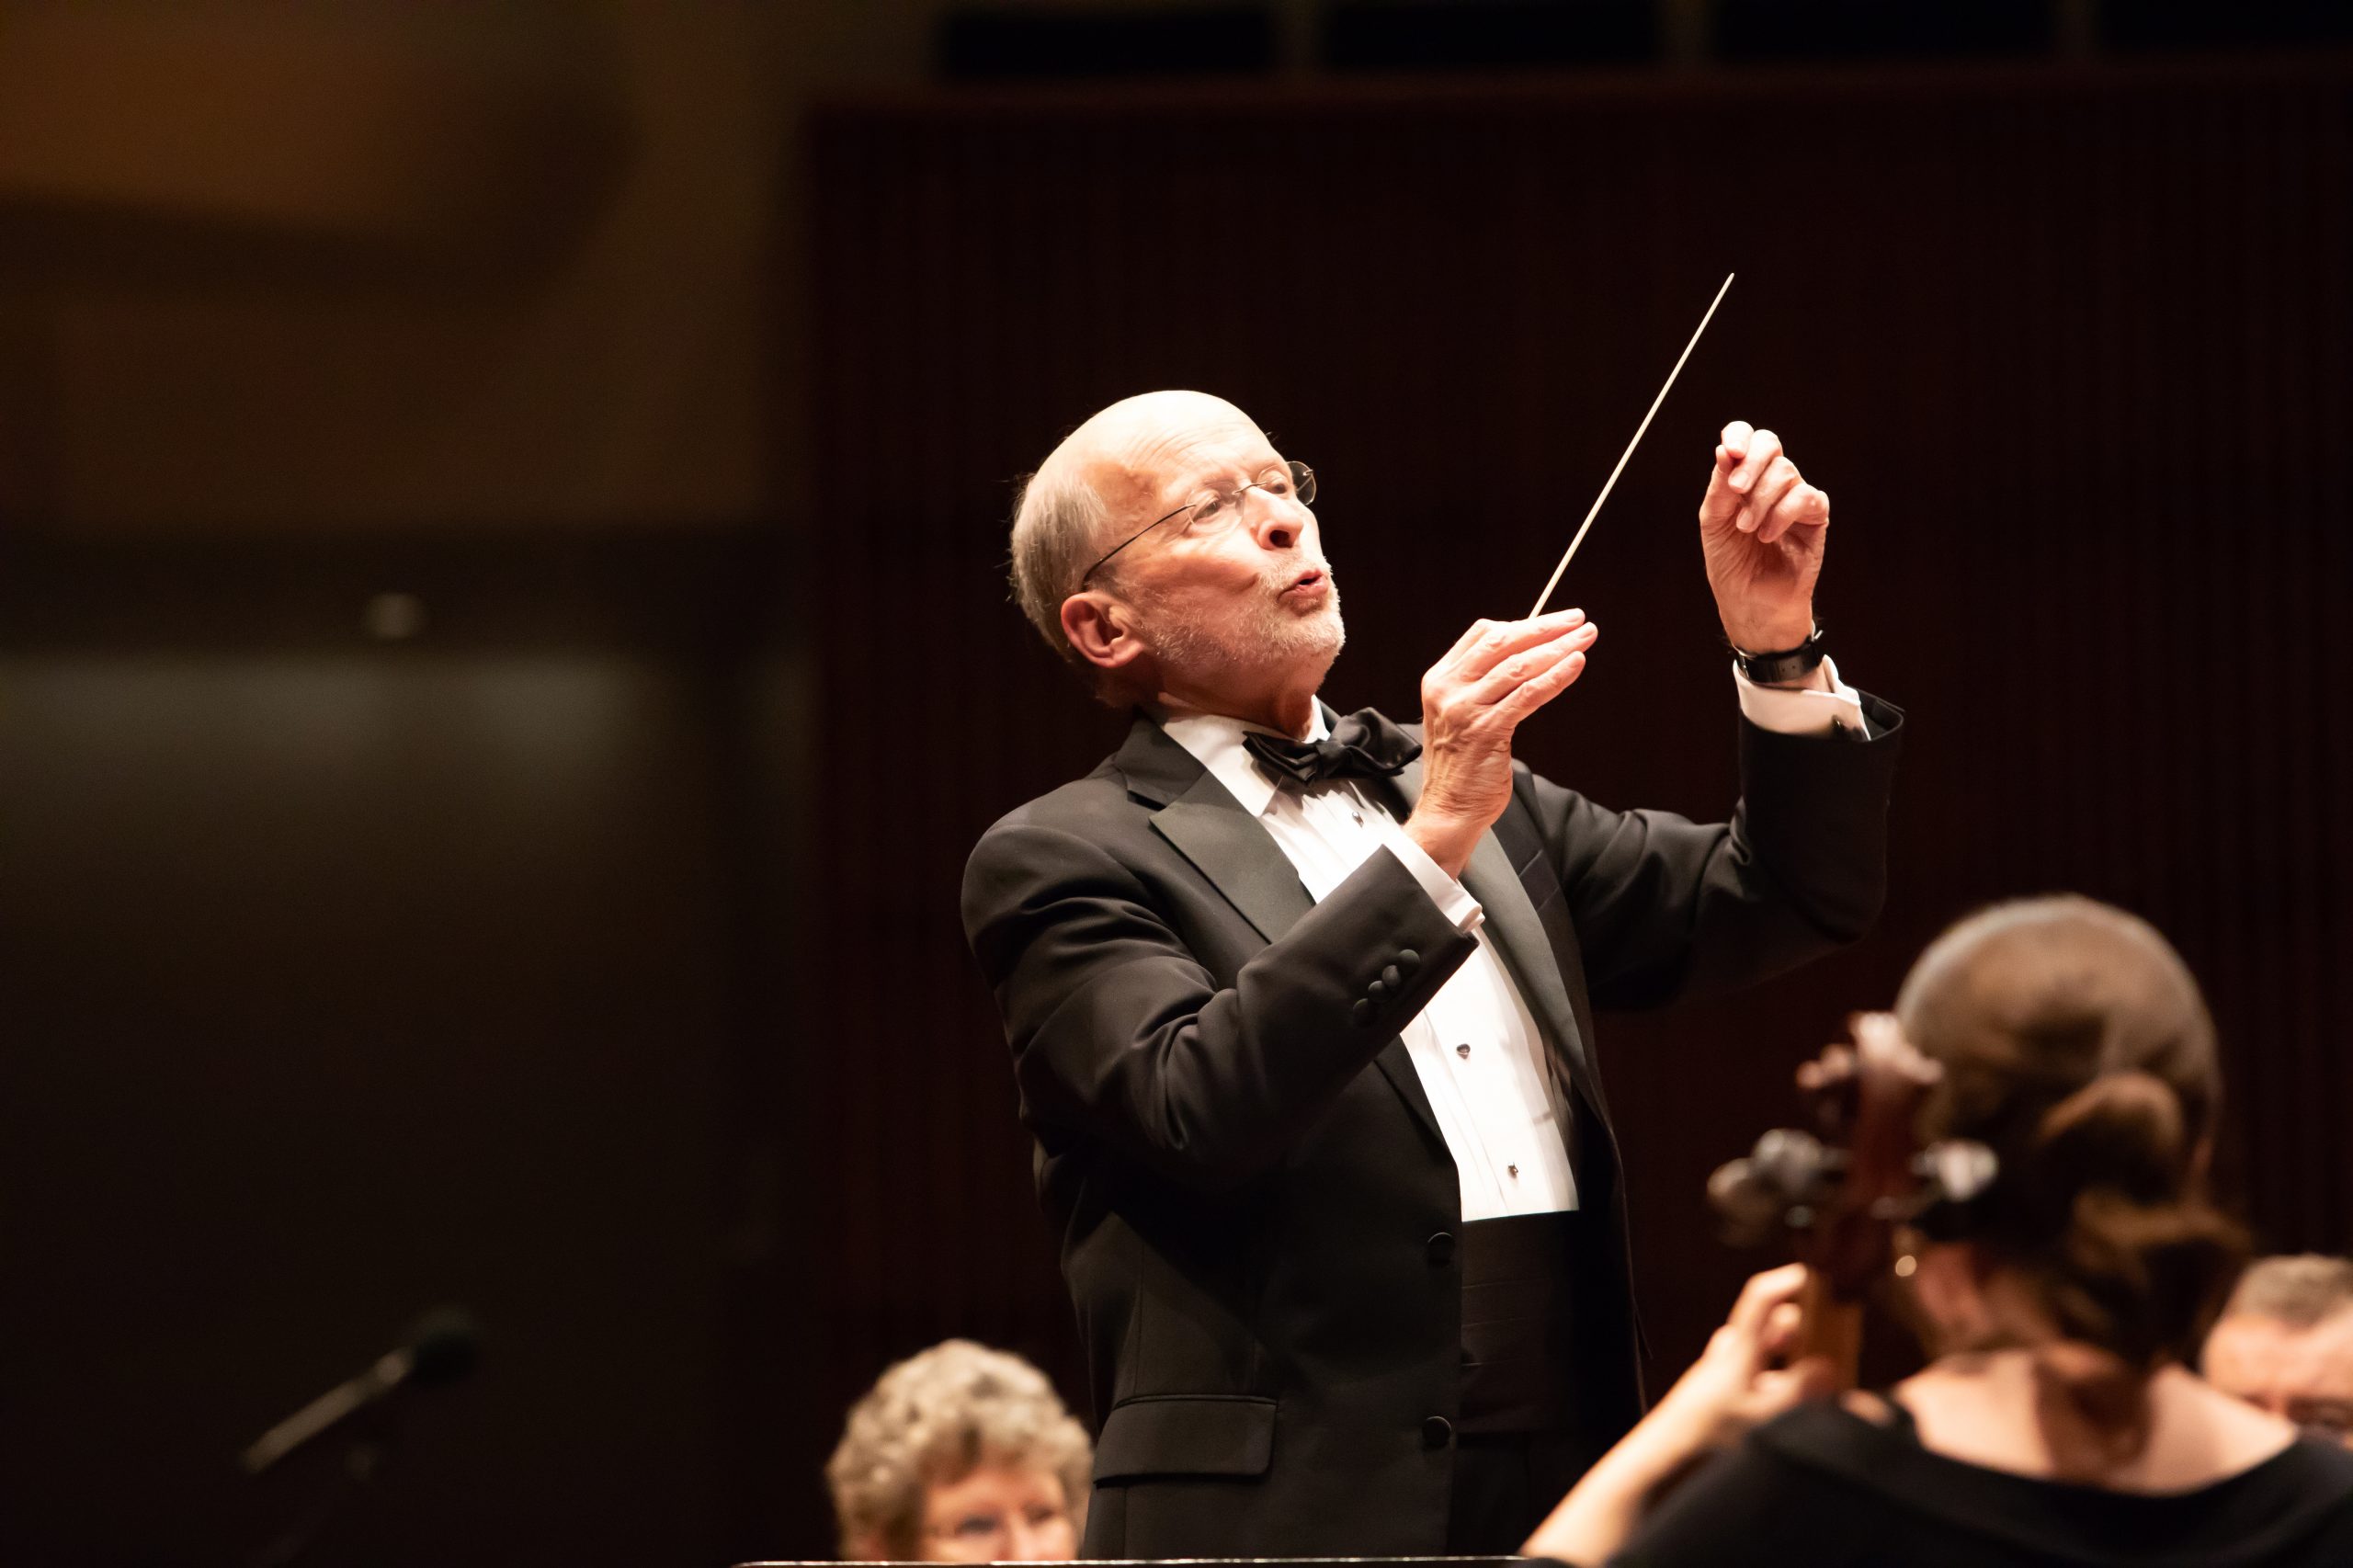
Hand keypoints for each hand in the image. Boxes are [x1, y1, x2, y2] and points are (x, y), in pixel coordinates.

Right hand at [1404, 609, 1597, 876]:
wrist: (1448, 810)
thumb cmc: (1460, 767)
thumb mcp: (1460, 715)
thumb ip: (1482, 685)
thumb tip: (1527, 657)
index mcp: (1440, 680)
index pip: (1482, 635)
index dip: (1522, 623)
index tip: (1553, 621)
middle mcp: (1449, 690)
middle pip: (1502, 643)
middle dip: (1545, 627)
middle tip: (1578, 620)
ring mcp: (1465, 710)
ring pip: (1518, 666)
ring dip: (1558, 648)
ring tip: (1585, 639)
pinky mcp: (1487, 731)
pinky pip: (1527, 695)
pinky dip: (1555, 677)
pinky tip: (1574, 665)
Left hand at [1651, 1262, 1837, 1451]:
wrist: (1667, 1449)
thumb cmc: (1708, 1430)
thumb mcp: (1761, 1415)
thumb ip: (1797, 1393)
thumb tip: (1829, 1368)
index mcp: (1739, 1348)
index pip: (1761, 1297)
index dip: (1786, 1280)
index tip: (1813, 1275)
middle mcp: (1732, 1350)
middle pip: (1770, 1322)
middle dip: (1800, 1325)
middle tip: (1830, 1336)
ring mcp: (1726, 1366)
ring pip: (1765, 1347)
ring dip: (1789, 1353)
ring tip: (1818, 1368)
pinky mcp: (1725, 1386)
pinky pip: (1757, 1371)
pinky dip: (1777, 1375)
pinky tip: (1789, 1397)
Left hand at [1698, 421, 1828, 654]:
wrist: (1749, 602)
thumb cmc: (1731, 562)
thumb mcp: (1714, 522)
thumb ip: (1720, 487)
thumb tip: (1724, 451)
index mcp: (1744, 477)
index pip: (1747, 439)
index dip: (1739, 435)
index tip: (1730, 450)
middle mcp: (1771, 482)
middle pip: (1770, 445)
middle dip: (1752, 463)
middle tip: (1736, 490)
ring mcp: (1795, 497)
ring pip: (1786, 472)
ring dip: (1761, 500)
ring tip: (1747, 529)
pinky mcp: (1815, 516)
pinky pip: (1806, 497)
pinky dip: (1782, 514)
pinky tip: (1766, 535)